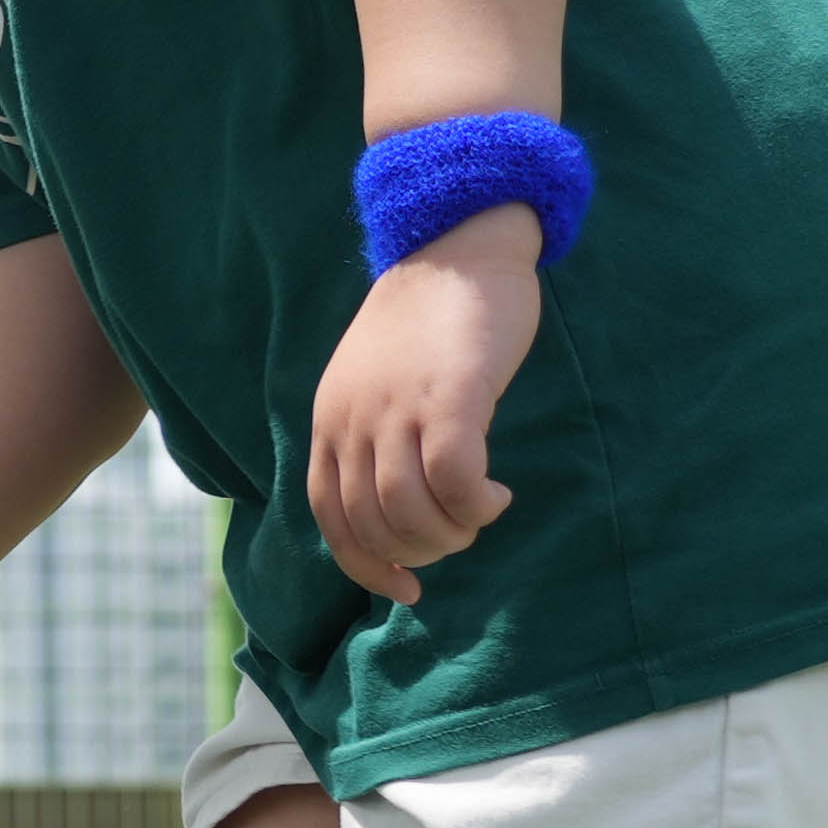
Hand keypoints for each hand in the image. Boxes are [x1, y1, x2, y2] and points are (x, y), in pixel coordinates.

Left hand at [307, 226, 535, 605]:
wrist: (458, 242)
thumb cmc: (430, 318)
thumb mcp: (376, 378)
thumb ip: (374, 432)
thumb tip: (397, 506)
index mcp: (331, 416)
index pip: (331, 516)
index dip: (365, 564)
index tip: (405, 585)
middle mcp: (355, 417)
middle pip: (373, 523)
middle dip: (419, 551)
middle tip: (458, 534)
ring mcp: (400, 407)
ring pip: (409, 511)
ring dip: (449, 534)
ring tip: (477, 516)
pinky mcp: (452, 396)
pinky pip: (455, 481)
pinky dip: (476, 506)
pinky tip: (496, 497)